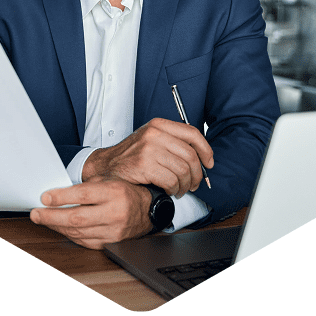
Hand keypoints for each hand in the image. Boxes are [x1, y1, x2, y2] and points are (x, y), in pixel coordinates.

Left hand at [30, 177, 153, 249]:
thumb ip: (86, 186)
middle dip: (52, 216)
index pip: (83, 195)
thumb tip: (58, 193)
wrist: (148, 210)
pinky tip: (61, 228)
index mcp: (114, 192)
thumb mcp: (109, 180)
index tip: (45, 197)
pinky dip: (70, 235)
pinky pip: (85, 242)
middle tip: (36, 213)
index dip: (61, 197)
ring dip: (57, 226)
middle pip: (77, 217)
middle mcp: (115, 212)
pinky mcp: (112, 242)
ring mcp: (114, 230)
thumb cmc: (126, 191)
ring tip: (44, 220)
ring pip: (79, 232)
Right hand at [82, 117, 213, 197]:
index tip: (209, 162)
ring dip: (185, 185)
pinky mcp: (144, 165)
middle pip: (190, 155)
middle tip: (194, 183)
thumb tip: (200, 156)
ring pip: (183, 170)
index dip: (206, 150)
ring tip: (180, 189)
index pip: (192, 133)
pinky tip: (169, 190)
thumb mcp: (151, 140)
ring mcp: (149, 149)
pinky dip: (174, 189)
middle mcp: (154, 134)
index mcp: (159, 125)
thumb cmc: (131, 156)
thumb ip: (173, 142)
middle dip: (197, 174)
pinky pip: (172, 180)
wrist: (106, 167)